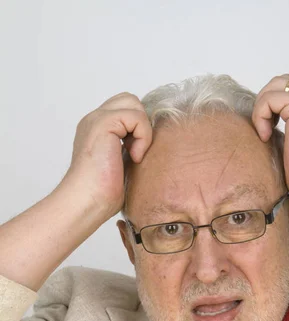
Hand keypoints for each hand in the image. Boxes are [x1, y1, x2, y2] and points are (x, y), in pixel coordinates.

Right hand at [61, 92, 151, 216]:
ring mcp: (97, 119)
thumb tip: (150, 146)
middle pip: (130, 100)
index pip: (125, 110)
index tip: (137, 154)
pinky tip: (135, 157)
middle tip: (138, 151)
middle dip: (142, 124)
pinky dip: (143, 137)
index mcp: (97, 130)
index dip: (138, 127)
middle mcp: (94, 120)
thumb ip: (130, 148)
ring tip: (136, 154)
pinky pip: (136, 116)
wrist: (87, 201)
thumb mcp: (122, 166)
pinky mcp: (103, 123)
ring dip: (142, 129)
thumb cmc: (102, 194)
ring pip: (134, 103)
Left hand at [252, 74, 288, 207]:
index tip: (267, 132)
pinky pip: (270, 98)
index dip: (271, 107)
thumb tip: (264, 136)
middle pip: (282, 81)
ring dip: (262, 107)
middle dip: (264, 101)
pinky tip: (265, 137)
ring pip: (276, 85)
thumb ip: (284, 137)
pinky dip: (261, 116)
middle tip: (263, 128)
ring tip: (264, 133)